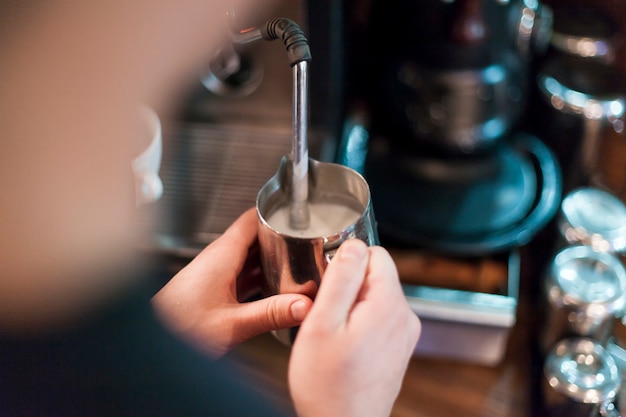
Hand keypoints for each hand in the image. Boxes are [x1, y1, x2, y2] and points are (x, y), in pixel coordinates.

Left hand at [152, 208, 312, 357]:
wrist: (152, 342)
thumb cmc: (178, 327)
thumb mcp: (232, 323)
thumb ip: (270, 314)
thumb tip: (304, 305)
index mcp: (222, 255)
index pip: (252, 219)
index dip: (275, 215)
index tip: (297, 218)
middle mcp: (218, 259)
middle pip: (255, 238)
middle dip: (280, 241)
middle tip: (306, 245)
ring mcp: (215, 273)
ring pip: (249, 258)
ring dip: (271, 261)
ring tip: (297, 267)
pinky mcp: (213, 289)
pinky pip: (242, 275)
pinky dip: (259, 278)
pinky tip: (273, 292)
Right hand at [288, 239, 420, 416]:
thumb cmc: (328, 385)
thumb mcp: (322, 324)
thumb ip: (340, 279)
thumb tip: (353, 245)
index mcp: (389, 305)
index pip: (375, 253)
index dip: (345, 262)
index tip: (328, 285)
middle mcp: (404, 317)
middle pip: (375, 275)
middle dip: (347, 285)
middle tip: (325, 315)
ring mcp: (404, 335)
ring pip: (374, 296)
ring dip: (351, 306)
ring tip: (333, 334)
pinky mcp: (398, 348)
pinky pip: (377, 317)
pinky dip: (359, 323)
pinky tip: (343, 346)